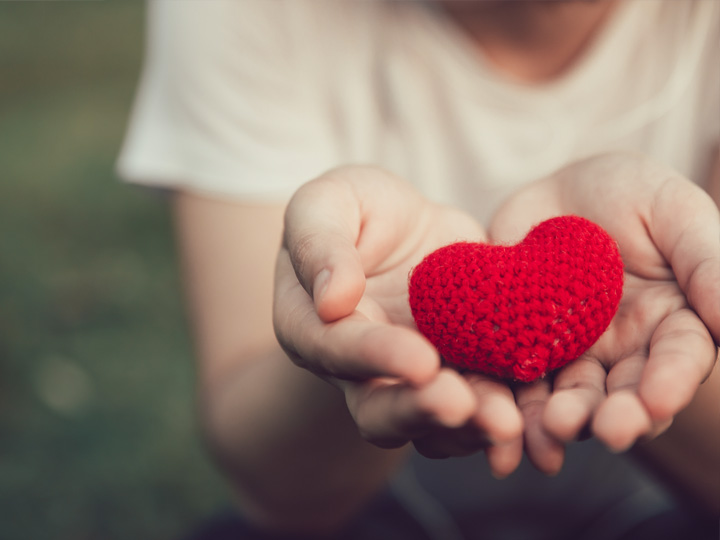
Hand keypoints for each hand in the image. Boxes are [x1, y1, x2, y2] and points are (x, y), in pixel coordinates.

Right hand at [274, 166, 523, 475]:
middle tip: (462, 406)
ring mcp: (408, 379)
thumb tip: (332, 300)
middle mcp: (356, 368)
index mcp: (313, 326)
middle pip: (379, 409)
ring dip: (468, 428)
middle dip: (422, 411)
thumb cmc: (352, 210)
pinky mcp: (456, 372)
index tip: (420, 360)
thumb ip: (319, 244)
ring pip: (431, 423)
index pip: (337, 349)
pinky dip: (502, 412)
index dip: (376, 357)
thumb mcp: (325, 204)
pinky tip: (532, 412)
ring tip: (507, 422)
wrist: (400, 227)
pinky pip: (476, 405)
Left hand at [490, 152, 719, 472]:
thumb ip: (707, 263)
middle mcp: (626, 349)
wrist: (555, 191)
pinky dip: (513, 404)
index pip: (679, 359)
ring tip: (552, 428)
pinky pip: (518, 380)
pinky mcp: (523, 347)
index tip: (656, 401)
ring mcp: (572, 352)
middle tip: (607, 431)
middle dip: (617, 415)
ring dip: (564, 419)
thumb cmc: (627, 192)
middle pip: (624, 392)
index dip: (670, 382)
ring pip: (571, 396)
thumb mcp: (675, 211)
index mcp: (673, 322)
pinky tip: (504, 422)